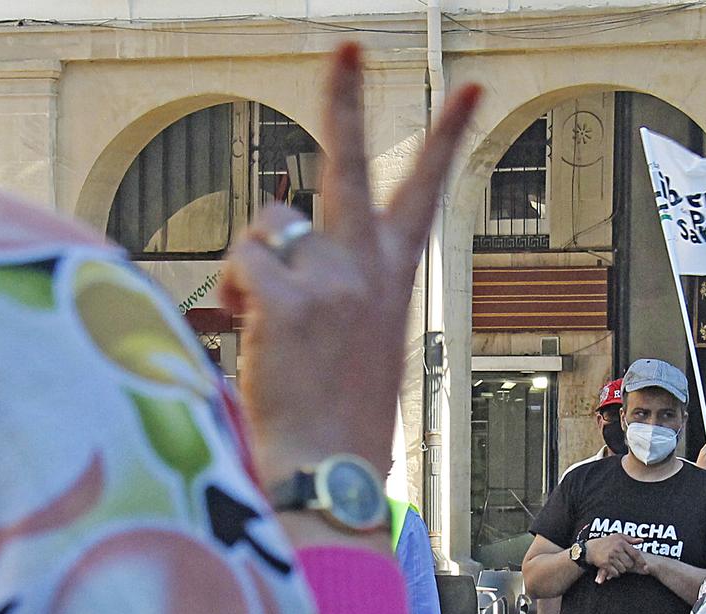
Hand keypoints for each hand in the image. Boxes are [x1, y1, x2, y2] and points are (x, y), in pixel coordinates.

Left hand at [222, 44, 481, 493]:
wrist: (332, 475)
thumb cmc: (337, 423)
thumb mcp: (353, 344)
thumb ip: (327, 288)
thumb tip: (272, 257)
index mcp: (394, 279)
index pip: (424, 193)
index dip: (448, 138)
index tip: (471, 91)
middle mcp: (370, 268)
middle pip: (351, 161)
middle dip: (346, 96)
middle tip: (348, 45)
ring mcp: (334, 279)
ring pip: (268, 228)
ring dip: (252, 266)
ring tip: (264, 329)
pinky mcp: (290, 297)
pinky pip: (241, 264)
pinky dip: (233, 296)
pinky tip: (252, 338)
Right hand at [586, 533, 645, 582]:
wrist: (590, 549)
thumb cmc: (605, 542)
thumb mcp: (618, 537)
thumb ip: (630, 539)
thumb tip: (641, 541)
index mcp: (621, 543)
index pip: (635, 553)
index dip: (641, 561)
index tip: (646, 566)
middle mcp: (617, 550)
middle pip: (630, 563)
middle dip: (629, 565)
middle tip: (625, 563)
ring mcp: (611, 557)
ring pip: (623, 569)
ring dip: (622, 569)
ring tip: (618, 565)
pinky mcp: (605, 565)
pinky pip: (615, 573)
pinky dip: (616, 573)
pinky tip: (613, 569)